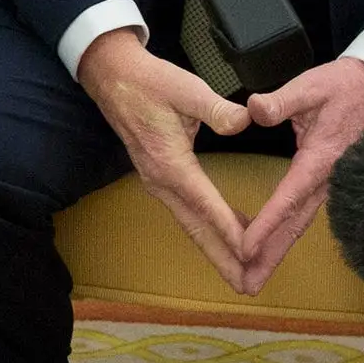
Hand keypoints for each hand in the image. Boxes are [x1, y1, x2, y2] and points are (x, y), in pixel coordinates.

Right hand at [75, 28, 253, 288]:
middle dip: (223, 259)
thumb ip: (217, 108)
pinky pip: (187, 214)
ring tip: (242, 274)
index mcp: (170, 163)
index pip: (206, 204)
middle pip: (196, 229)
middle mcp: (162, 181)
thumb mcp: (186, 88)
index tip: (251, 253)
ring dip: (216, 251)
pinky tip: (228, 238)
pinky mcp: (160, 179)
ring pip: (191, 226)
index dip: (229, 229)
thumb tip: (245, 121)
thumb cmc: (149, 81)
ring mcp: (158, 183)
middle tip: (249, 285)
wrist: (112, 77)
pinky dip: (207, 232)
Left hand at [232, 57, 363, 295]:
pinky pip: (301, 217)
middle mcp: (325, 181)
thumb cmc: (341, 88)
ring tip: (251, 280)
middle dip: (270, 256)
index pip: (289, 196)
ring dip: (275, 254)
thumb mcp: (310, 86)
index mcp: (320, 159)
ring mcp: (328, 187)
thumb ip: (282, 100)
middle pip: (294, 226)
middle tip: (246, 285)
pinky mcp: (324, 186)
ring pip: (298, 226)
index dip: (268, 223)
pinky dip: (283, 238)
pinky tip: (265, 253)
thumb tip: (255, 109)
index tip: (246, 246)